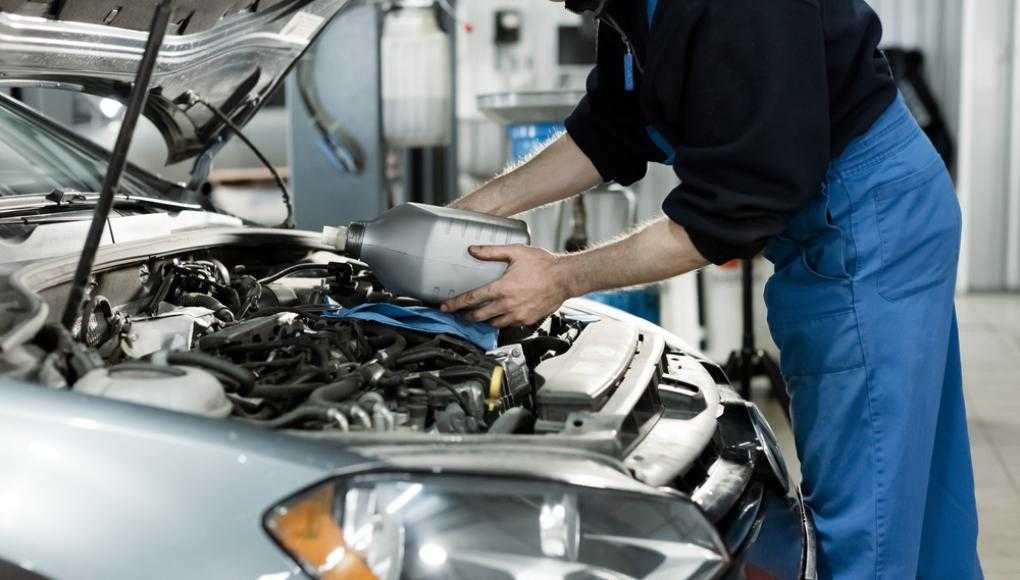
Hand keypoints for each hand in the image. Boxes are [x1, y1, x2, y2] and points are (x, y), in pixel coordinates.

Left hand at [442, 245, 573, 327]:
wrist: (565, 278)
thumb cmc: (543, 264)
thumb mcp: (515, 252)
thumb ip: (491, 252)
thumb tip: (472, 250)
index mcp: (502, 288)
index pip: (472, 299)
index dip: (455, 303)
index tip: (445, 307)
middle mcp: (508, 304)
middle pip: (479, 316)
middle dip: (467, 315)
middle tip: (461, 313)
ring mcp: (518, 315)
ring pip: (493, 323)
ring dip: (484, 320)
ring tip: (480, 315)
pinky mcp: (527, 320)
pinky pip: (509, 325)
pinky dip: (502, 321)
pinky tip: (501, 315)